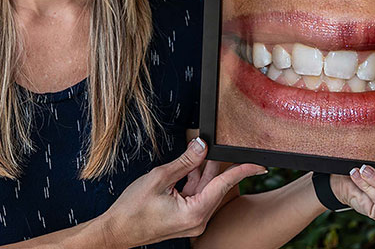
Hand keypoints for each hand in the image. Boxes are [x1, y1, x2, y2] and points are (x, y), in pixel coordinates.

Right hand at [100, 138, 265, 246]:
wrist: (116, 231)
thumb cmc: (133, 209)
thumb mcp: (160, 178)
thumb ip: (185, 161)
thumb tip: (202, 145)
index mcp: (195, 213)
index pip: (224, 185)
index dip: (242, 171)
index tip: (259, 163)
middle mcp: (198, 220)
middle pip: (214, 186)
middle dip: (213, 164)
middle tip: (214, 144)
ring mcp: (192, 221)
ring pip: (205, 190)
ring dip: (200, 171)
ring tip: (195, 152)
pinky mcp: (185, 219)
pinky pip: (195, 196)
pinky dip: (192, 181)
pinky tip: (187, 166)